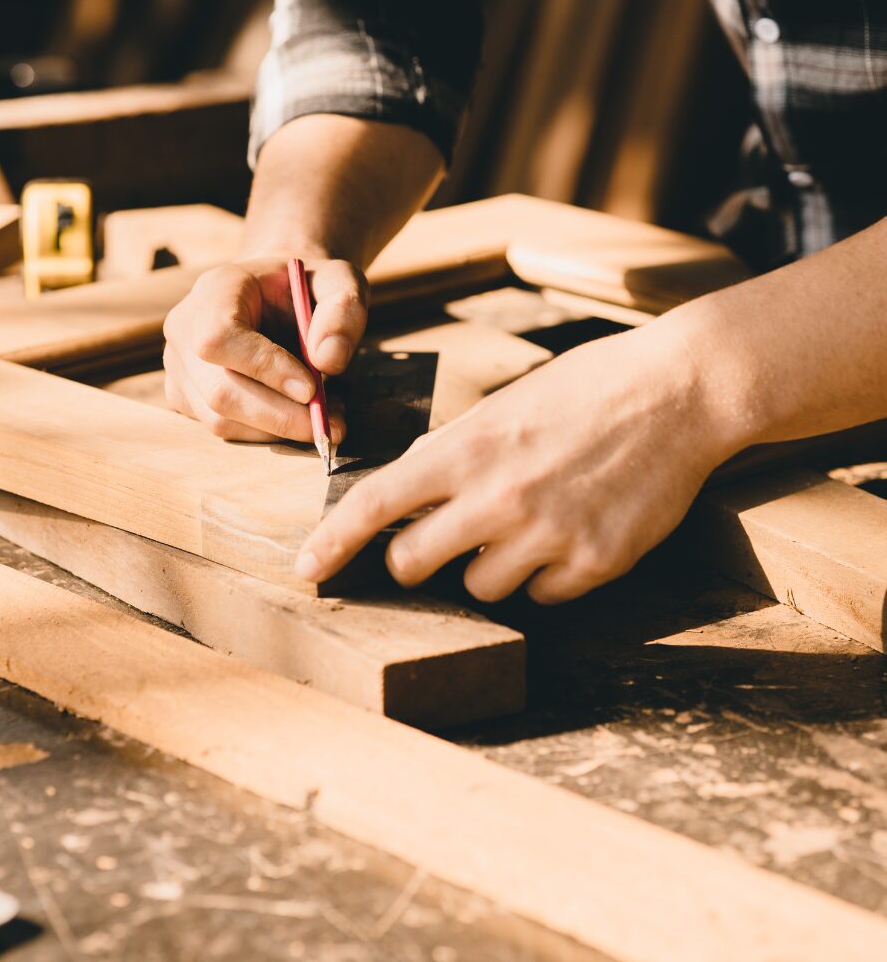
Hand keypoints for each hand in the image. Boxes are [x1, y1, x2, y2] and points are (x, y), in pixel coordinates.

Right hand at [163, 255, 367, 441]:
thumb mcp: (339, 282)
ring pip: (221, 419)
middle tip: (331, 425)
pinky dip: (266, 433)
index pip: (219, 337)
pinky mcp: (184, 397)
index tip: (311, 389)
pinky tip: (297, 416)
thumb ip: (343, 310)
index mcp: (216, 289)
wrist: (278, 297)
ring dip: (279, 429)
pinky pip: (223, 428)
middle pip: (219, 391)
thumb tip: (329, 361)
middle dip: (281, 416)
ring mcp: (178, 366)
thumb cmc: (309, 289)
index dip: (263, 368)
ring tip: (324, 416)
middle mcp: (185, 328)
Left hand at [294, 323, 736, 602]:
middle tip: (435, 541)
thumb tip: (410, 488)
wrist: (677, 392)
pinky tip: (571, 530)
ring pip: (480, 588)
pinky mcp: (595, 563)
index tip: (306, 568)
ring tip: (528, 520)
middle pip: (412, 564)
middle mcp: (497, 498)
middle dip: (414, 558)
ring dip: (487, 565)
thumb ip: (452, 452)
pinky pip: (543, 595)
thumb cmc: (584, 388)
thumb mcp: (502, 406)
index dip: (332, 542)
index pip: (375, 506)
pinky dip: (545, 573)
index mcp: (465, 449)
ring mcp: (547, 536)